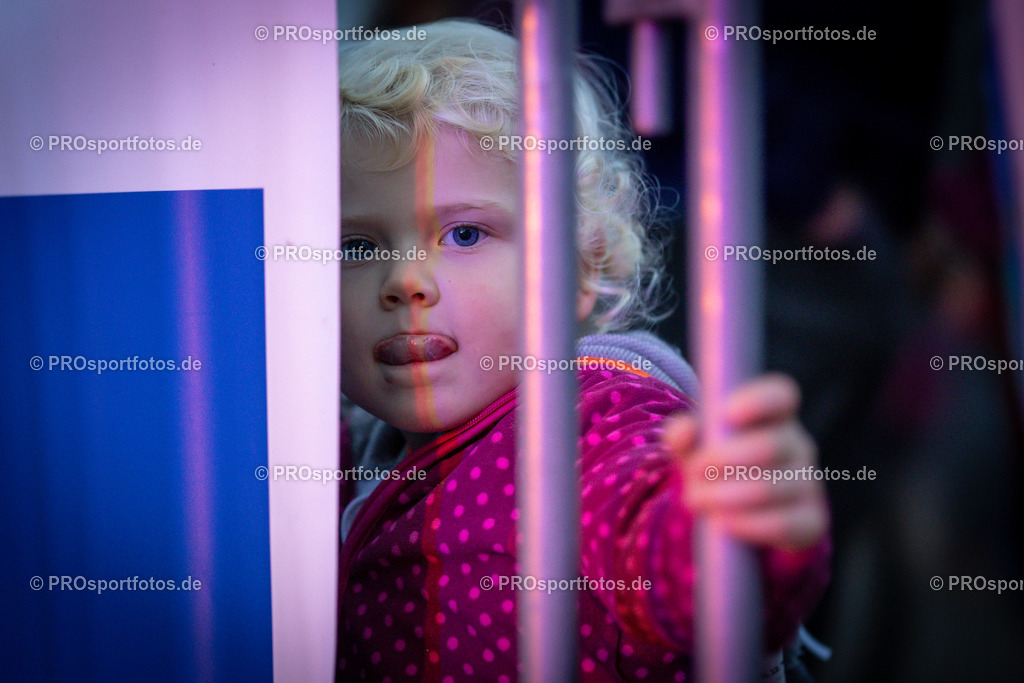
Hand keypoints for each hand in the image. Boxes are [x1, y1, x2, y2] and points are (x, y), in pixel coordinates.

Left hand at [662, 374, 829, 550]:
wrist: (733, 513)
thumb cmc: (713, 466)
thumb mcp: (693, 447)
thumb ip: (683, 434)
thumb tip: (684, 432)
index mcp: (773, 415)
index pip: (780, 396)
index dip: (757, 402)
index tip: (725, 414)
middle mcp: (797, 445)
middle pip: (772, 445)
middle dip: (724, 459)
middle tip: (694, 471)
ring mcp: (808, 483)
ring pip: (772, 488)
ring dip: (726, 496)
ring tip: (695, 499)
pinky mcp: (811, 520)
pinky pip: (785, 524)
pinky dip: (748, 524)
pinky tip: (722, 523)